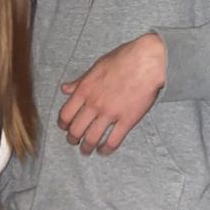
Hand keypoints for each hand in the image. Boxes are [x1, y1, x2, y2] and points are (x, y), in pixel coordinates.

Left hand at [58, 34, 165, 154]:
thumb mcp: (96, 67)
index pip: (65, 114)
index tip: (65, 127)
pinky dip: (105, 150)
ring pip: (91, 139)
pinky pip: (113, 141)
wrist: (146, 60)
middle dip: (72, 139)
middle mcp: (95, 103)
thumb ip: (79, 81)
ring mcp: (110, 113)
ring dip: (86, 148)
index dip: (62, 125)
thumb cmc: (122, 59)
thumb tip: (65, 89)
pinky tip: (103, 150)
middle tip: (74, 141)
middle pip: (76, 130)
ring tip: (86, 150)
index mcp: (84, 90)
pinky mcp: (127, 120)